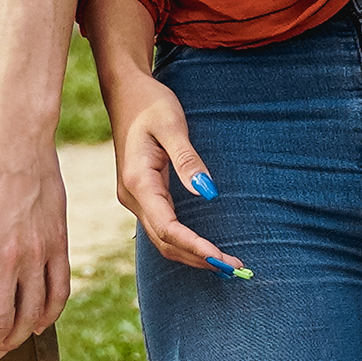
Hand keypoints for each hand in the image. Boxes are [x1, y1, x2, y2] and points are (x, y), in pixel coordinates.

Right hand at [103, 65, 243, 277]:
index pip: (167, 228)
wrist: (126, 92)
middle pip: (165, 242)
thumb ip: (188, 161)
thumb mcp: (172, 125)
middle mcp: (132, 196)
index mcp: (137, 181)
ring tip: (226, 264)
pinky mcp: (143, 195)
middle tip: (236, 268)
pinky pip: (163, 228)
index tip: (222, 258)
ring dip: (193, 255)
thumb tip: (209, 193)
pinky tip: (206, 248)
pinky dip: (185, 243)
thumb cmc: (151, 104)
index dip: (194, 247)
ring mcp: (135, 198)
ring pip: (163, 240)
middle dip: (199, 258)